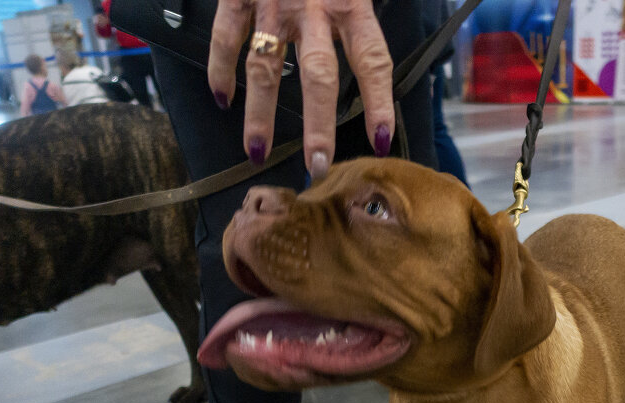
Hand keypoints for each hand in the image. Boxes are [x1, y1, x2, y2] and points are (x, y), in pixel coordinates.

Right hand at [207, 0, 394, 177]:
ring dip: (260, 113)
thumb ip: (368, 11)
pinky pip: (226, 35)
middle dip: (316, 126)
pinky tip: (223, 98)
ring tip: (258, 151)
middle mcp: (312, 5)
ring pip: (266, 67)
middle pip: (317, 77)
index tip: (383, 139)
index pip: (372, 60)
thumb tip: (404, 38)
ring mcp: (271, 1)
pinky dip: (220, 68)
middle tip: (316, 164)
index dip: (378, 102)